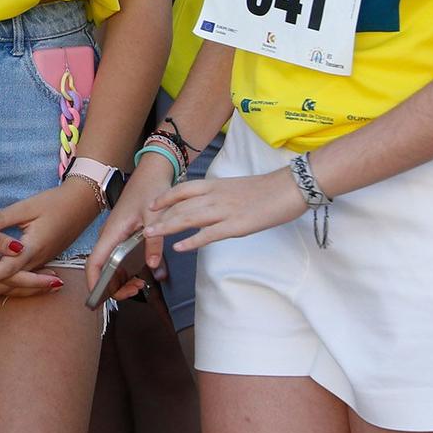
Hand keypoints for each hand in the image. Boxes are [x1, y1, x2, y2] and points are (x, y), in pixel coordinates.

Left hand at [0, 179, 104, 300]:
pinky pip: (20, 279)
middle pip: (7, 283)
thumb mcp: (27, 206)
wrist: (83, 205)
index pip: (5, 268)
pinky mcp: (40, 260)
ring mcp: (39, 263)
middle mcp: (36, 261)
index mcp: (32, 248)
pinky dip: (4, 286)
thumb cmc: (55, 202)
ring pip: (13, 284)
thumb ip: (2, 218)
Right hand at [0, 199, 68, 303]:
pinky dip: (1, 288)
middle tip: (56, 286)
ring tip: (41, 286)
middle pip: (7, 288)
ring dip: (19, 290)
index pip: (12, 276)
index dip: (36, 280)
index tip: (56, 280)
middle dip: (33, 289)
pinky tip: (11, 285)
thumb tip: (20, 249)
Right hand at [85, 152, 176, 302]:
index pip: (94, 262)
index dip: (93, 283)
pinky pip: (117, 258)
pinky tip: (140, 275)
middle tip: (135, 291)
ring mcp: (114, 236)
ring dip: (120, 280)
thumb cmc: (150, 189)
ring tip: (140, 285)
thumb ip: (154, 243)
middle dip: (112, 286)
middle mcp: (109, 236)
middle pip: (100, 268)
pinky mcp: (121, 235)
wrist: (152, 171)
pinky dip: (125, 270)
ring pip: (109, 265)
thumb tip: (152, 267)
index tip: (98, 299)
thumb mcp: (156, 217)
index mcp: (112, 232)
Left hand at [143, 167, 305, 252]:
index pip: (183, 189)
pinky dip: (192, 241)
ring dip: (168, 227)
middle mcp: (216, 196)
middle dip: (160, 217)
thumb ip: (219, 196)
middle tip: (144, 227)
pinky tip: (180, 248)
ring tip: (152, 236)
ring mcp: (225, 211)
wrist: (289, 187)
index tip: (152, 205)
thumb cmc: (267, 189)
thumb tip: (208, 205)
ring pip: (190, 218)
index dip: (165, 197)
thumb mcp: (236, 188)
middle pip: (181, 206)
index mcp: (216, 185)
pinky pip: (209, 234)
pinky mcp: (237, 226)